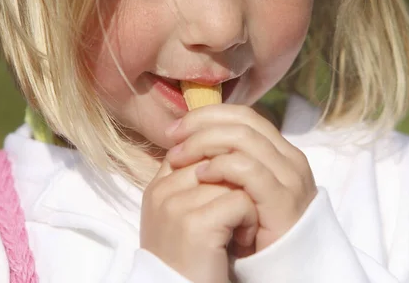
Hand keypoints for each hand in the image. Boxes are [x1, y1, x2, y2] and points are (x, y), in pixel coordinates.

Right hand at [141, 158, 257, 282]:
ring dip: (248, 202)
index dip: (224, 163)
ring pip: (231, 175)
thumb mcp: (186, 218)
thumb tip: (227, 153)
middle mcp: (162, 192)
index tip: (236, 191)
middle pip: (216, 158)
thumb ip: (196, 186)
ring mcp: (175, 206)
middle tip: (241, 214)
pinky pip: (239, 200)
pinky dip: (250, 219)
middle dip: (238, 182)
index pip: (196, 147)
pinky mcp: (194, 224)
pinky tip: (244, 240)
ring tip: (242, 229)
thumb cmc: (192, 262)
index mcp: (158, 187)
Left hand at [166, 104, 317, 254]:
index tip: (175, 128)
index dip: (206, 115)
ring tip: (180, 157)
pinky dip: (221, 166)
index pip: (243, 115)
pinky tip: (200, 176)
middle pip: (243, 120)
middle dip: (202, 124)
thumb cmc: (246, 230)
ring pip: (244, 138)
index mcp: (278, 151)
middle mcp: (289, 158)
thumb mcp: (233, 189)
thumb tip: (184, 138)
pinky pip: (248, 169)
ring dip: (205, 142)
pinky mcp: (282, 200)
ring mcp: (289, 177)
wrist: (269, 273)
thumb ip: (221, 162)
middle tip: (173, 137)